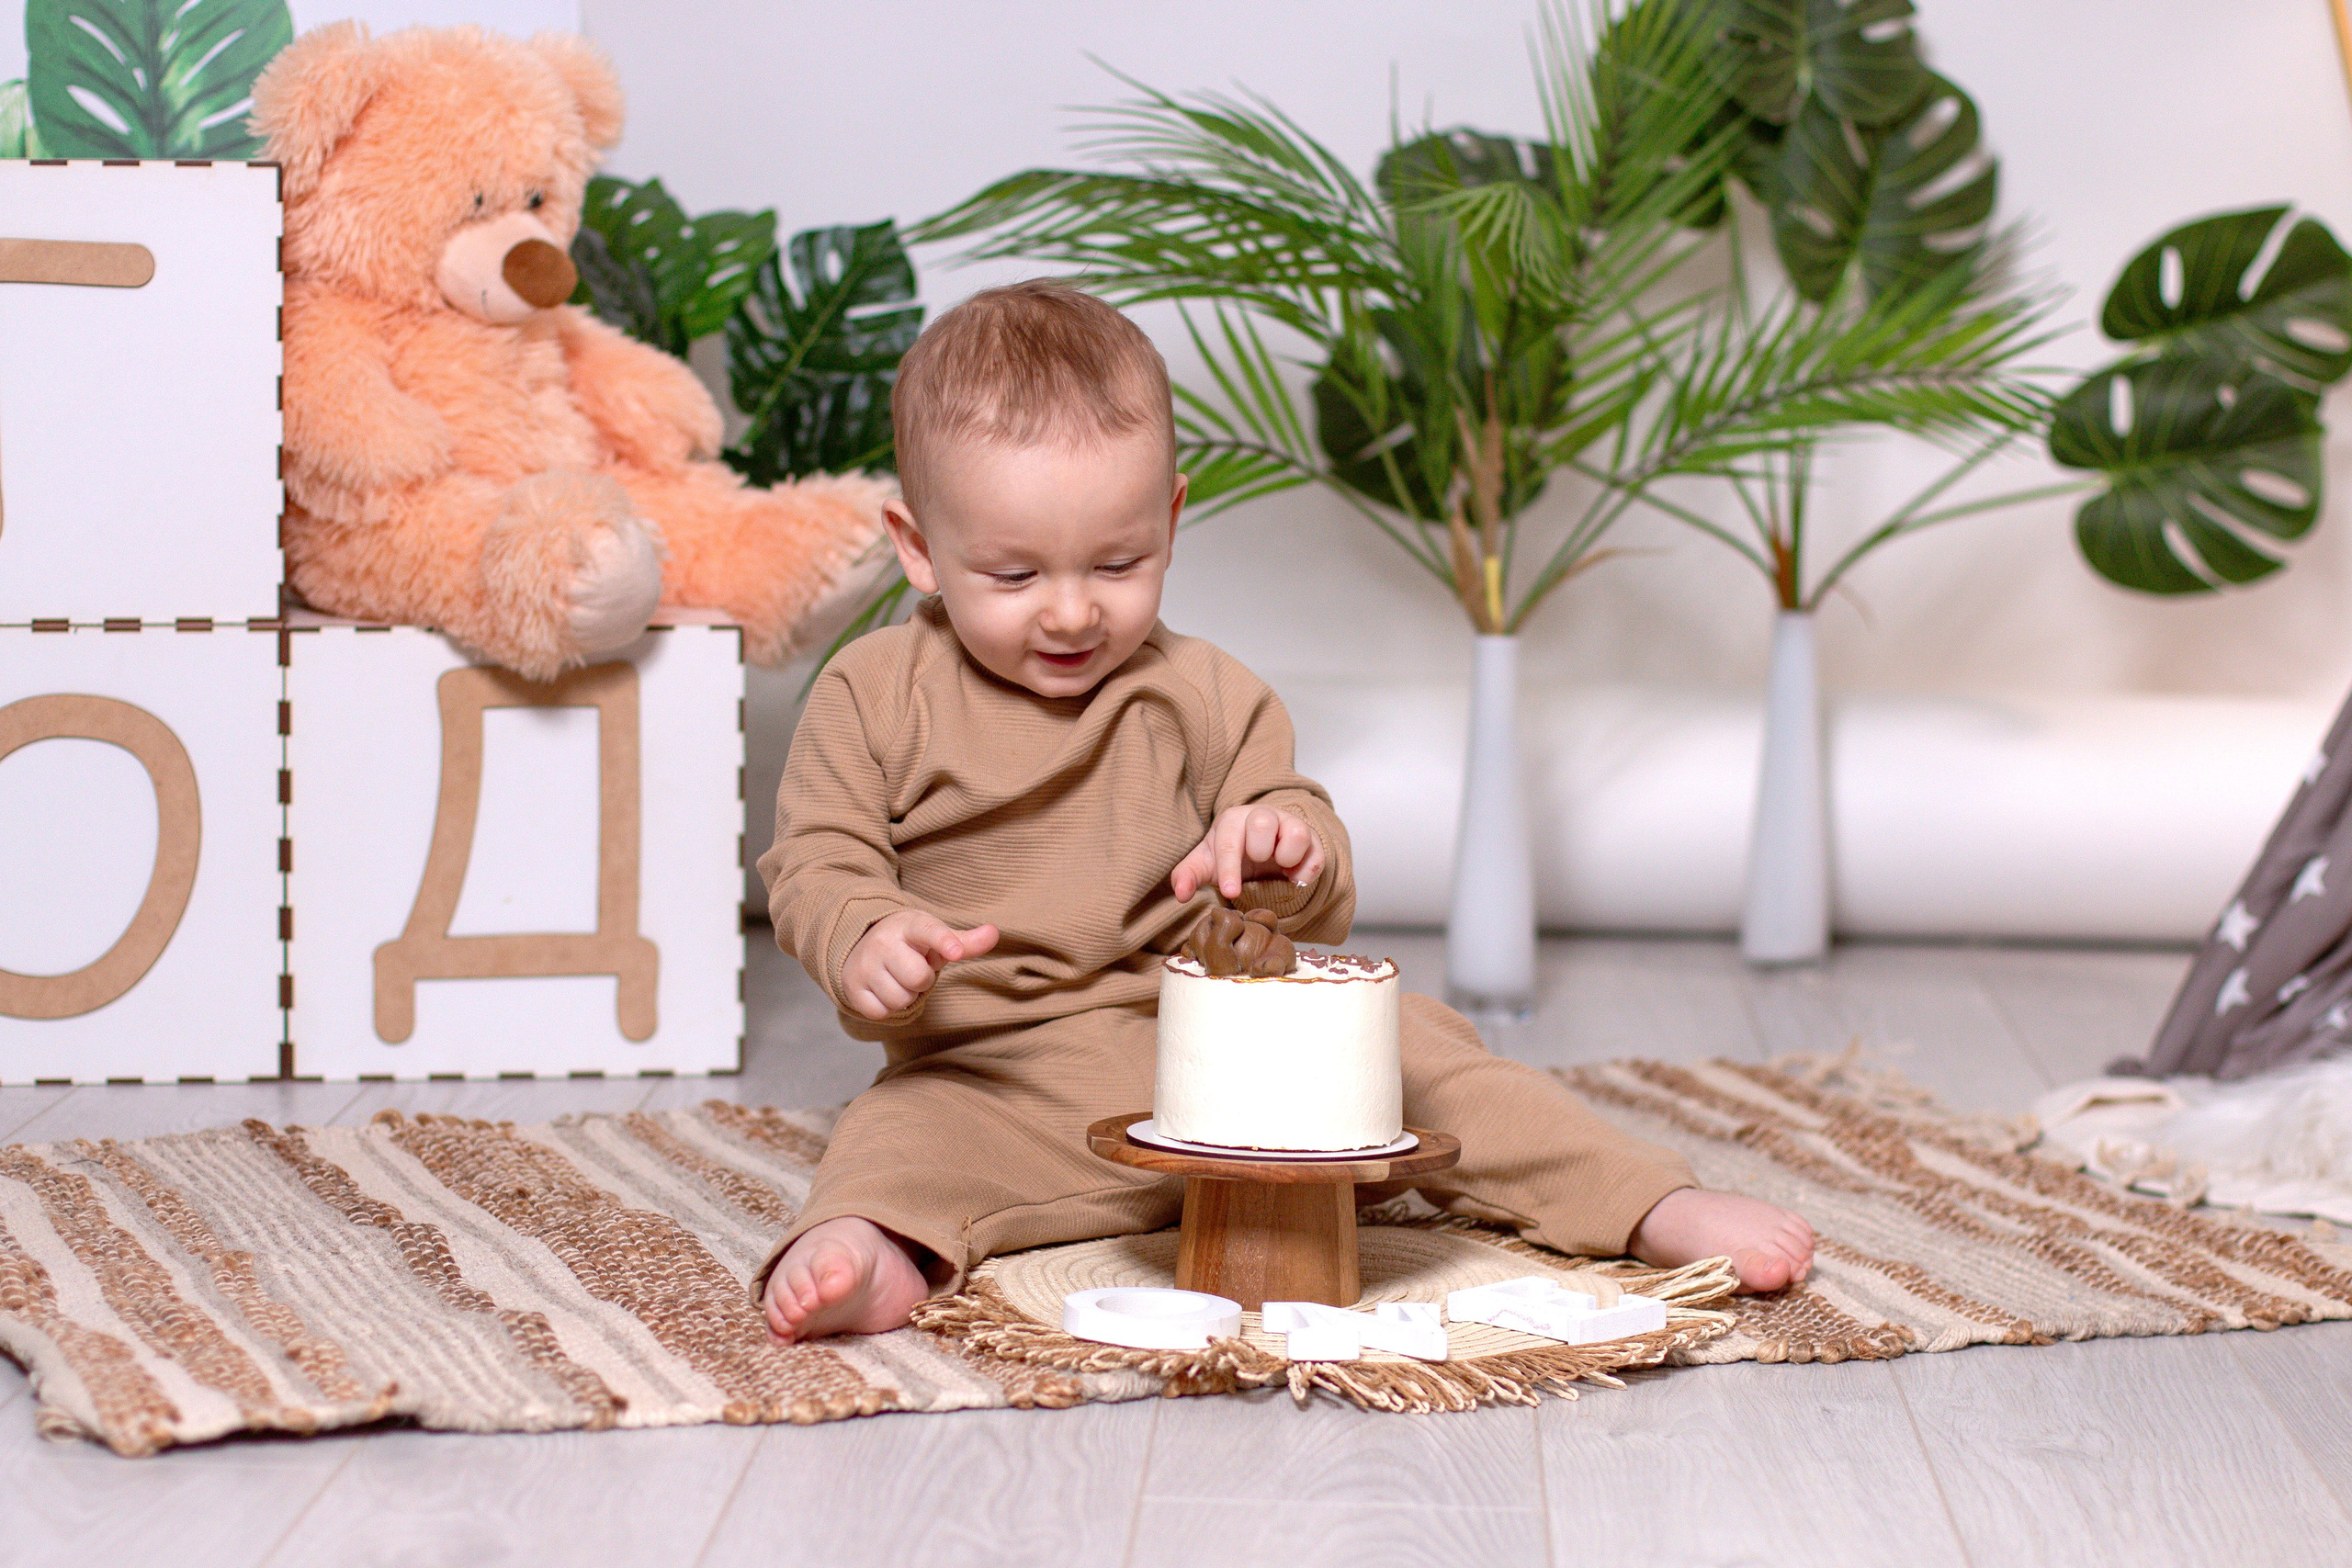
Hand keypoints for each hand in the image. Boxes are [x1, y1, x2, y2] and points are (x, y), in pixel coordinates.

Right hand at [841, 910, 998, 1019]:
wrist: (859, 944)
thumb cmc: (909, 943)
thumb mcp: (935, 936)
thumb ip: (965, 941)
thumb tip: (994, 934)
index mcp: (909, 925)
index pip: (928, 930)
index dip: (944, 942)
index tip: (956, 952)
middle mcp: (883, 941)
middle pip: (918, 978)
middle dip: (923, 980)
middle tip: (914, 969)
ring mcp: (864, 964)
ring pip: (900, 999)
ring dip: (906, 996)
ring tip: (898, 979)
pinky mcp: (852, 987)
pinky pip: (881, 1012)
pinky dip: (887, 1007)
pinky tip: (884, 990)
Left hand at [1171, 803, 1323, 902]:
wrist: (1263, 851)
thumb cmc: (1232, 855)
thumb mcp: (1206, 864)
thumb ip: (1188, 875)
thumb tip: (1181, 893)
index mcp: (1233, 820)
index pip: (1229, 840)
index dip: (1229, 867)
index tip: (1231, 892)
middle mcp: (1262, 816)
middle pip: (1263, 823)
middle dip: (1259, 851)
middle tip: (1257, 863)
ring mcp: (1290, 825)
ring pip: (1297, 832)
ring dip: (1287, 857)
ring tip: (1279, 867)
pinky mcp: (1312, 840)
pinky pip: (1317, 854)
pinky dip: (1307, 871)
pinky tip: (1293, 878)